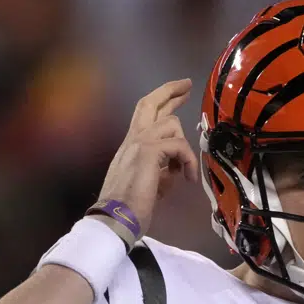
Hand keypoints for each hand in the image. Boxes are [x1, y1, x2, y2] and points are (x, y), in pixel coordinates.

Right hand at [98, 78, 198, 233]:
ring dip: (184, 144)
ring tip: (186, 170)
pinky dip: (188, 160)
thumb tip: (177, 169)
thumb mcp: (151, 184)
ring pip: (171, 124)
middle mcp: (132, 139)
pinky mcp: (148, 152)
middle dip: (170, 90)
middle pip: (150, 103)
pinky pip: (178, 146)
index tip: (179, 92)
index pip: (145, 114)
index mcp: (131, 146)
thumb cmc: (130, 208)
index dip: (162, 100)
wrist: (115, 219)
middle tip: (187, 84)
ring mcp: (138, 143)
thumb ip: (163, 171)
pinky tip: (188, 177)